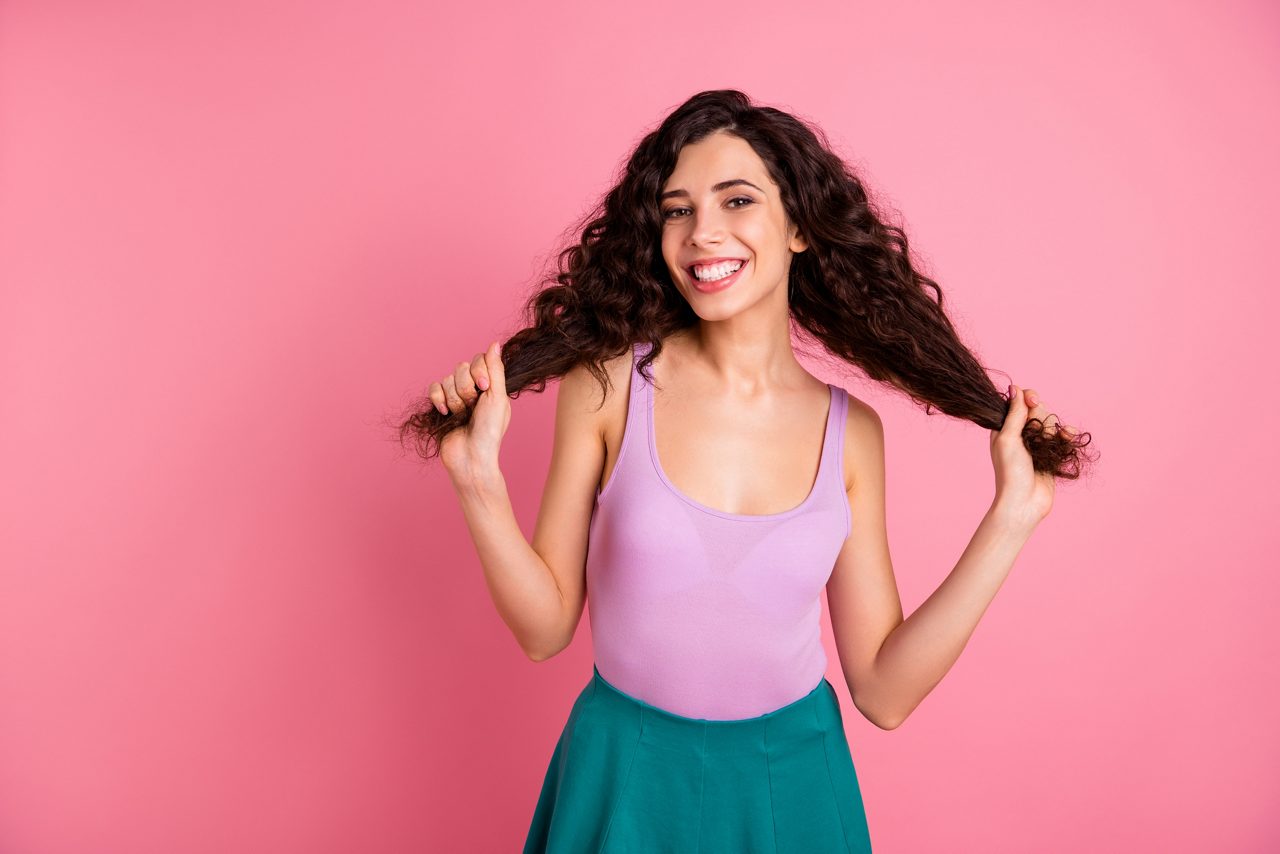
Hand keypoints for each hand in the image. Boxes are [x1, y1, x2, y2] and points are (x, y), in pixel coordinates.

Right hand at [428, 340, 509, 482]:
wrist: (470, 457)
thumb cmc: (489, 432)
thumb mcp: (497, 398)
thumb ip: (495, 369)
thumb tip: (494, 343)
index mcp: (490, 386)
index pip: (479, 360)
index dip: (478, 371)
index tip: (484, 388)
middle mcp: (474, 389)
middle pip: (461, 368)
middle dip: (465, 388)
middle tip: (473, 406)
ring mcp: (456, 398)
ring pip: (447, 380)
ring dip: (454, 399)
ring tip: (461, 415)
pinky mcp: (441, 406)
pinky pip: (433, 389)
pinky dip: (438, 400)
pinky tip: (445, 413)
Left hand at [989, 384, 1070, 529]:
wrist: (1024, 502)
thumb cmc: (1010, 472)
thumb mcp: (1008, 439)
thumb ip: (1014, 414)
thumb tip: (1015, 388)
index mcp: (1004, 428)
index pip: (1019, 402)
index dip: (1028, 398)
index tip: (1033, 402)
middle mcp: (1020, 433)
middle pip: (1038, 410)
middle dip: (1042, 417)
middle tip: (1039, 432)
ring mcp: (1036, 443)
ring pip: (1052, 422)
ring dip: (1055, 428)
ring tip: (1051, 441)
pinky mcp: (1050, 453)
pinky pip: (1061, 436)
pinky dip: (1066, 435)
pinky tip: (1066, 437)